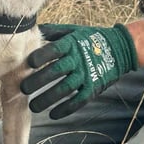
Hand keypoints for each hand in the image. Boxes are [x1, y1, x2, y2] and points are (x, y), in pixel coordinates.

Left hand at [21, 24, 138, 118]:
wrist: (119, 49)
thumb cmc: (89, 39)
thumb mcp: (73, 31)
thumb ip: (53, 32)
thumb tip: (30, 29)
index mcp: (72, 43)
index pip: (54, 49)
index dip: (41, 56)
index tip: (29, 63)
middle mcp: (78, 59)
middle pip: (56, 71)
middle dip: (38, 81)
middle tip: (23, 88)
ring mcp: (86, 74)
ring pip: (65, 89)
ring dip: (48, 99)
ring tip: (33, 107)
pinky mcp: (93, 88)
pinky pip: (78, 101)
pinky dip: (66, 109)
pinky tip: (52, 115)